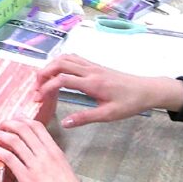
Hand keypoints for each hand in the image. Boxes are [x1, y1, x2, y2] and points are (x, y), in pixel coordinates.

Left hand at [0, 118, 92, 181]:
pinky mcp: (27, 179)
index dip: (22, 120)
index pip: (37, 126)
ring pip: (14, 140)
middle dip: (7, 124)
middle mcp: (46, 154)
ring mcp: (36, 166)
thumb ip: (52, 161)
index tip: (13, 120)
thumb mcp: (64, 170)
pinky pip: (8, 158)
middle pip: (23, 129)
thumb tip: (38, 158)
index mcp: (56, 151)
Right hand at [36, 54, 182, 127]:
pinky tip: (57, 73)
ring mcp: (92, 66)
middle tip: (35, 88)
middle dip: (43, 73)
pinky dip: (60, 62)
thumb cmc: (129, 103)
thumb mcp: (108, 115)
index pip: (62, 79)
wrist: (146, 90)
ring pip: (66, 58)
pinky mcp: (95, 66)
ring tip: (42, 80)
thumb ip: (85, 118)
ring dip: (50, 66)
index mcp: (92, 83)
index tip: (38, 98)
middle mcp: (90, 71)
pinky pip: (74, 58)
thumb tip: (65, 123)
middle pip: (60, 63)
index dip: (47, 87)